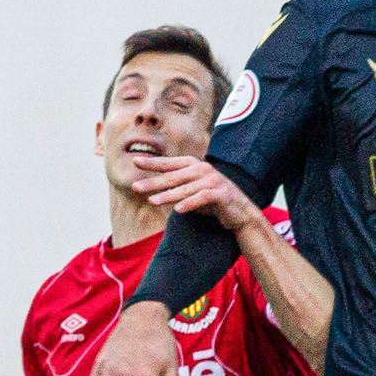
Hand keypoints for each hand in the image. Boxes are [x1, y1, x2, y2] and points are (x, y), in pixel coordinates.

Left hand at [135, 154, 259, 231]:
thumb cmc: (213, 202)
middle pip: (173, 177)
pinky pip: (202, 198)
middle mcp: (203, 169)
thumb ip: (176, 187)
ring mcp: (213, 180)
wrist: (240, 213)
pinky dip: (189, 204)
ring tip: (152, 201)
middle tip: (135, 187)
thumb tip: (151, 189)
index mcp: (194, 165)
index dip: (153, 163)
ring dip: (168, 195)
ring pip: (185, 188)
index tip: (135, 162)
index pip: (170, 164)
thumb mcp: (192, 192)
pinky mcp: (221, 194)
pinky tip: (178, 210)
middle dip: (153, 182)